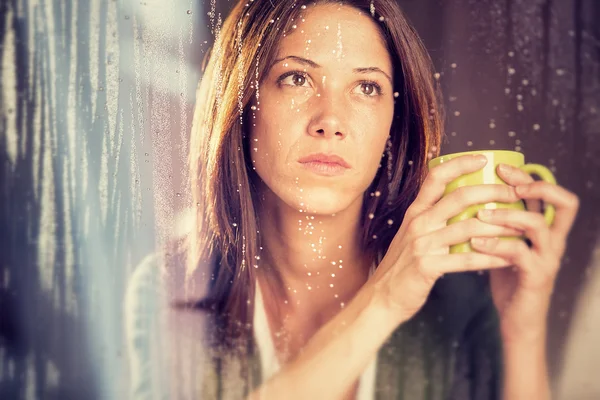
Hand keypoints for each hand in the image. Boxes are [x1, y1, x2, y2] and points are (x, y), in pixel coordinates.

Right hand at [370, 155, 524, 321]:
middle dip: (493, 192)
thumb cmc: (402, 266)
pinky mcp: (428, 266)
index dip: (460, 163)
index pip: (436, 177)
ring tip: (522, 228)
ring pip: (469, 227)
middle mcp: (418, 223)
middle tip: (516, 194)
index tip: (484, 159)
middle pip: (460, 197)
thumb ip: (432, 218)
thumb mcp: (412, 234)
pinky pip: (467, 259)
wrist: (382, 297)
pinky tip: (508, 258)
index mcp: (415, 211)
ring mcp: (422, 244)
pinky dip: (491, 258)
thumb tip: (463, 203)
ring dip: (500, 227)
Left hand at [470, 163, 579, 342]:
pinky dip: (496, 245)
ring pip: (538, 225)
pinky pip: (519, 254)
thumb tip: (472, 194)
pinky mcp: (536, 276)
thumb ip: (501, 222)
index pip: (550, 192)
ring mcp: (548, 258)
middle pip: (561, 202)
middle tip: (504, 184)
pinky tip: (475, 243)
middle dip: (533, 187)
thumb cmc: (509, 276)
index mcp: (547, 228)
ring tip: (480, 215)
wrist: (516, 317)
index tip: (500, 167)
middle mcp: (554, 239)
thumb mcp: (508, 242)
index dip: (529, 176)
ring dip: (508, 215)